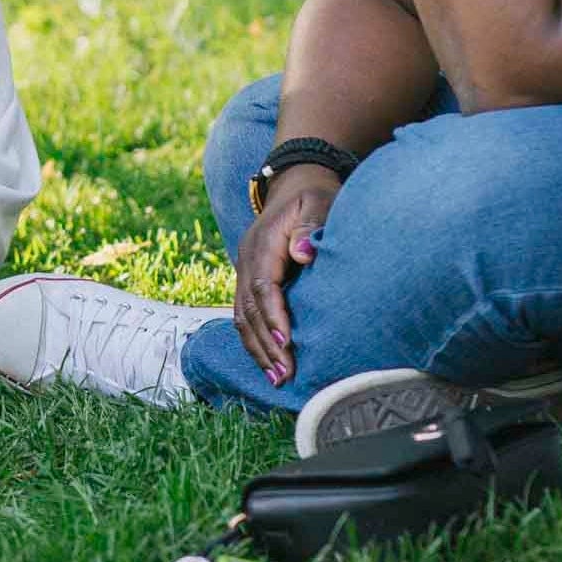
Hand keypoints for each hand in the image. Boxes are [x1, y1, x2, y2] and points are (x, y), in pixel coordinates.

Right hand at [233, 165, 338, 386]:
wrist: (298, 181)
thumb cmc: (316, 195)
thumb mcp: (319, 202)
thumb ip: (310, 226)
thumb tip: (304, 253)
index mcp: (263, 244)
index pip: (262, 287)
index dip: (273, 317)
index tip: (286, 343)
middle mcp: (248, 260)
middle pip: (248, 309)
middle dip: (264, 344)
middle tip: (284, 375)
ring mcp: (246, 270)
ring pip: (242, 316)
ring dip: (257, 349)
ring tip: (276, 379)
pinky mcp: (251, 279)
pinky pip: (246, 314)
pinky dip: (255, 340)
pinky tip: (269, 362)